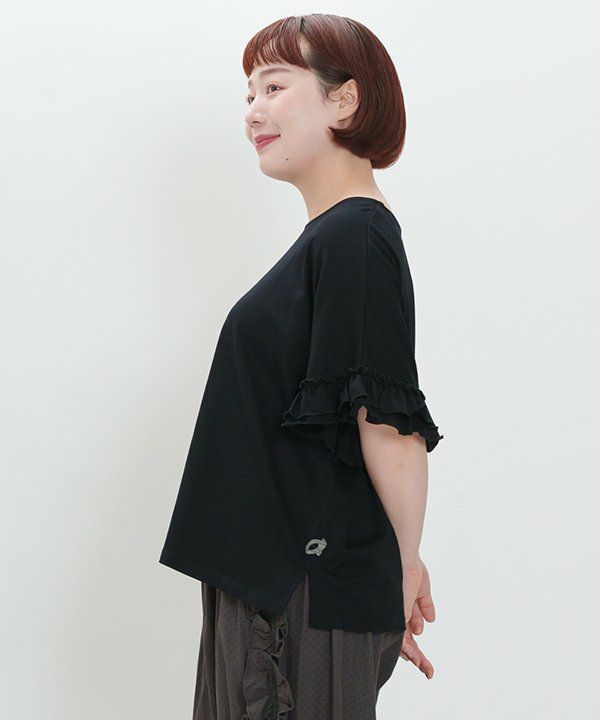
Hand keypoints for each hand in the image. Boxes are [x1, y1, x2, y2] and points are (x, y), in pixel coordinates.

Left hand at [400, 557, 435, 677]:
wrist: (404, 557)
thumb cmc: (409, 566)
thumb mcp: (422, 588)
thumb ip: (424, 604)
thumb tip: (430, 621)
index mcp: (402, 606)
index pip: (407, 630)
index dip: (415, 645)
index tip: (423, 660)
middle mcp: (396, 612)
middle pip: (405, 639)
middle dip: (417, 655)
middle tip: (427, 669)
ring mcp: (394, 614)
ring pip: (402, 641)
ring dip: (414, 655)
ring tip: (424, 667)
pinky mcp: (395, 615)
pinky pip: (399, 636)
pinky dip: (408, 649)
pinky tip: (416, 659)